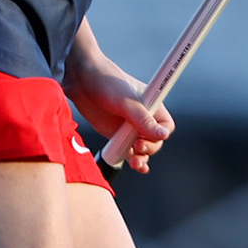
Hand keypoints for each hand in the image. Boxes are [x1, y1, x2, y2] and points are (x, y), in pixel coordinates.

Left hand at [64, 57, 174, 173]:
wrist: (81, 81)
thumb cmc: (107, 83)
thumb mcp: (126, 102)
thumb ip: (143, 120)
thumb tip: (163, 135)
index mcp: (151, 104)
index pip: (165, 125)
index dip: (160, 134)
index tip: (149, 138)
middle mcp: (143, 117)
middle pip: (155, 140)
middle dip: (149, 148)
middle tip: (137, 147)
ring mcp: (129, 127)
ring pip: (143, 149)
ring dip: (142, 158)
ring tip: (135, 163)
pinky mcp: (117, 135)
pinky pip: (129, 152)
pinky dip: (133, 160)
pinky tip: (138, 167)